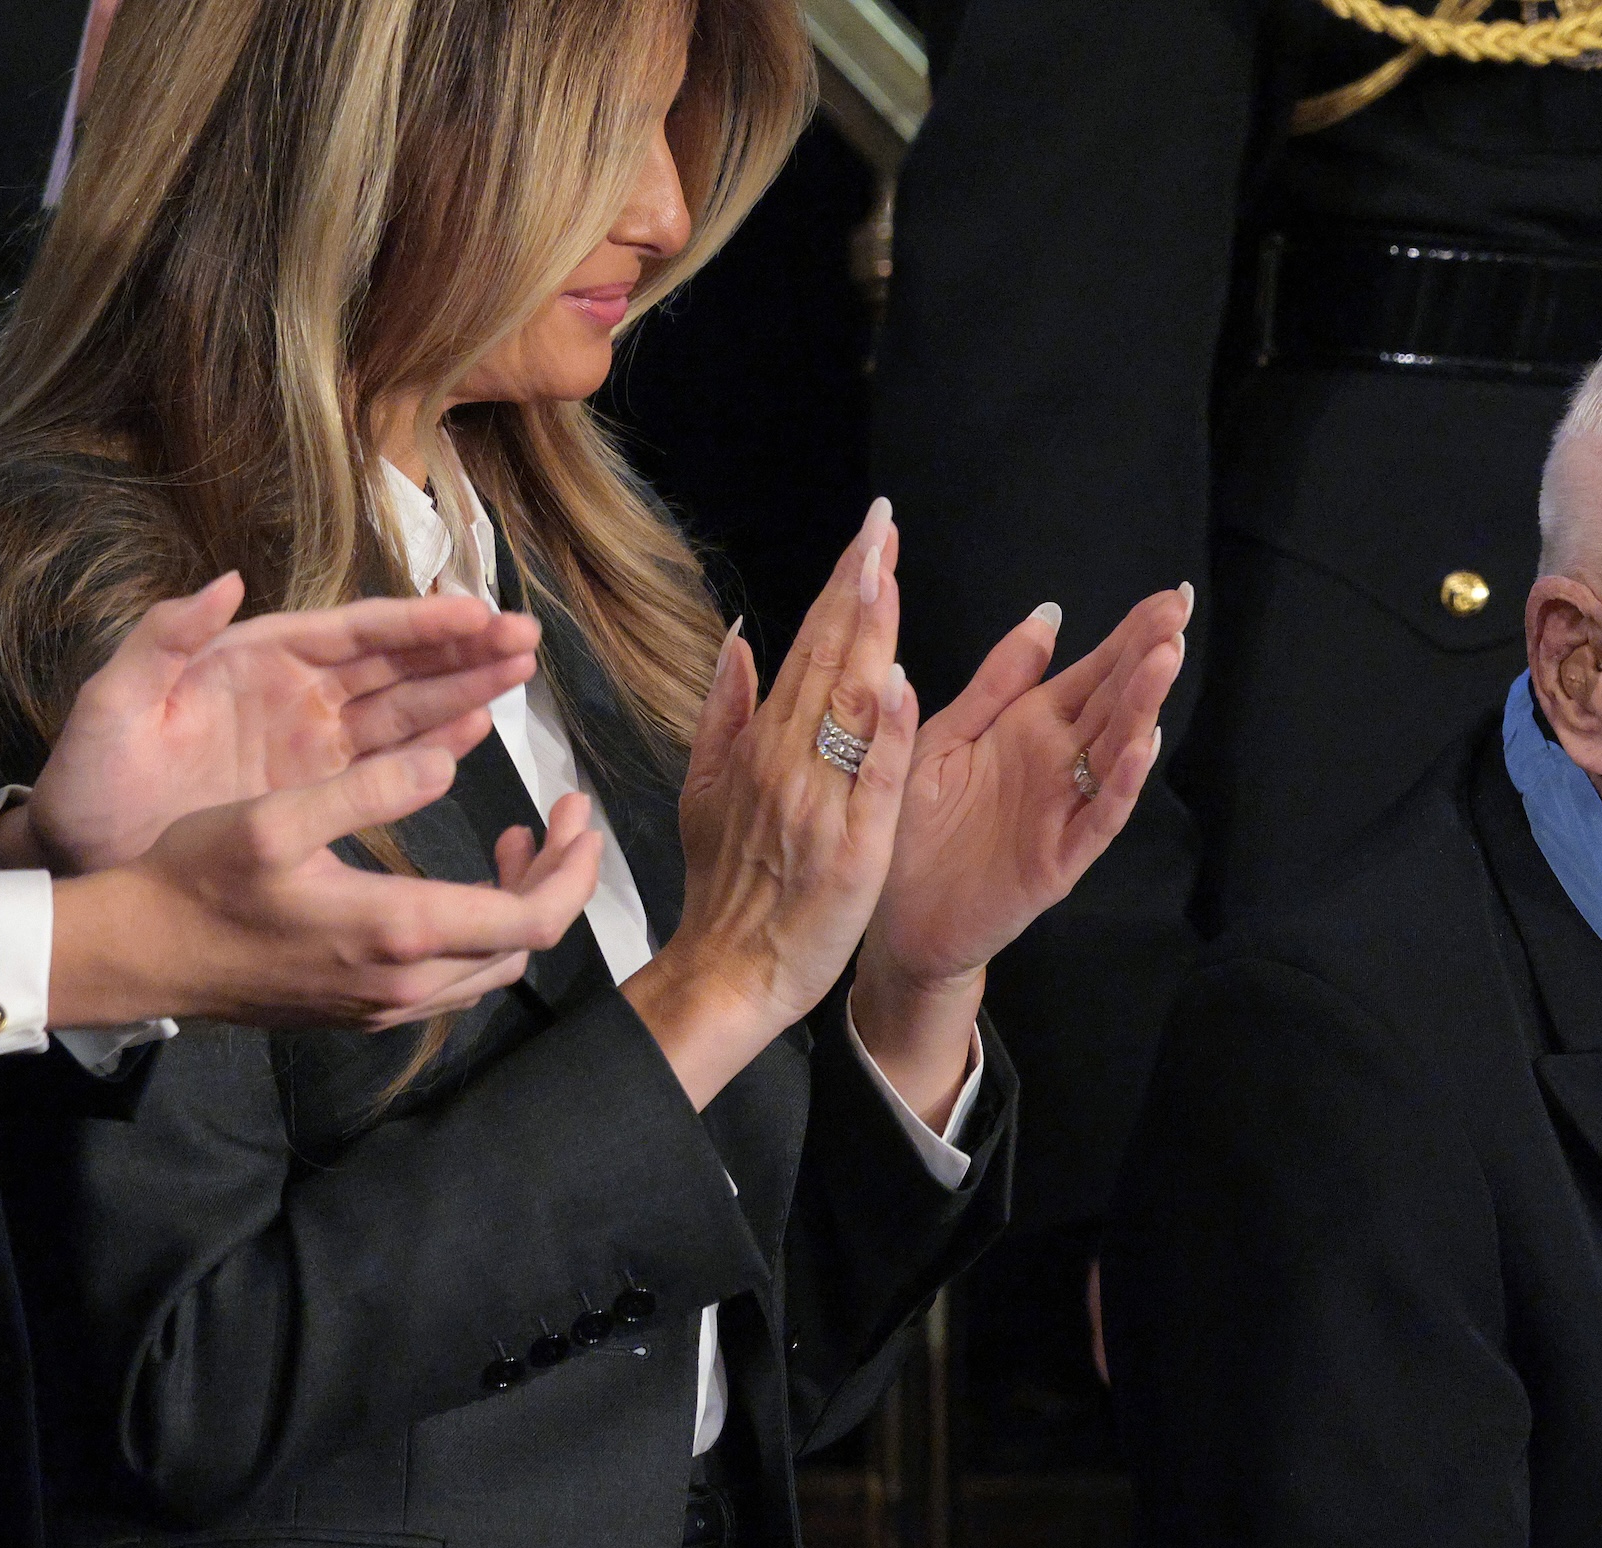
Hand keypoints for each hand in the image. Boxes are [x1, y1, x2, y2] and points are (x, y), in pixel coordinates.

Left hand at [0, 575, 542, 874]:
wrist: (88, 859)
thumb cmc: (92, 779)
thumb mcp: (113, 702)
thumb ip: (164, 638)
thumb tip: (225, 582)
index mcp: (255, 659)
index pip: (353, 631)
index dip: (417, 621)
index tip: (475, 612)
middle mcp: (297, 695)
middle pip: (395, 663)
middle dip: (462, 649)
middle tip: (525, 637)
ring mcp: (316, 745)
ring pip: (406, 709)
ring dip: (463, 691)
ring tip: (520, 673)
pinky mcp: (324, 793)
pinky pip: (392, 763)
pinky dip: (437, 747)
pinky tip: (477, 732)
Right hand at [48, 745, 603, 1031]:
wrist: (142, 954)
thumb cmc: (199, 879)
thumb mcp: (278, 817)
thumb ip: (369, 789)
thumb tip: (449, 764)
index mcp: (401, 928)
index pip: (536, 916)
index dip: (576, 868)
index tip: (579, 813)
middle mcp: (407, 980)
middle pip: (528, 942)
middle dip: (559, 879)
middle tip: (559, 820)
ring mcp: (387, 1005)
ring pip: (494, 965)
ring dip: (520, 906)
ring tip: (513, 842)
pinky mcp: (367, 1011)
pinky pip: (454, 979)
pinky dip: (478, 930)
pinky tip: (455, 886)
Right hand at [626, 501, 914, 1108]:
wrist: (730, 970)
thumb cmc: (727, 887)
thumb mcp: (704, 791)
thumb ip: (724, 713)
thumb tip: (740, 639)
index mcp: (761, 743)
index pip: (808, 646)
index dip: (841, 586)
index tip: (867, 534)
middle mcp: (788, 759)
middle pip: (829, 657)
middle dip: (858, 584)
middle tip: (883, 523)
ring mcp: (820, 799)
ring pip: (848, 701)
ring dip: (870, 631)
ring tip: (886, 567)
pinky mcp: (853, 846)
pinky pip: (873, 778)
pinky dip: (883, 730)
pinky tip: (896, 679)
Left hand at [852, 586, 1191, 1121]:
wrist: (897, 919)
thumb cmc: (917, 828)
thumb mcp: (949, 734)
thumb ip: (999, 681)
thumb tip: (1049, 616)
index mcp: (1031, 728)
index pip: (1094, 672)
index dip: (1131, 633)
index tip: (1171, 594)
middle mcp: (1058, 765)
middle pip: (1114, 701)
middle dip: (1149, 655)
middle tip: (1182, 609)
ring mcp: (1063, 812)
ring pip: (1115, 752)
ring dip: (1143, 706)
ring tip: (1166, 659)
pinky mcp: (1057, 861)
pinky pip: (1096, 820)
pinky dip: (1120, 785)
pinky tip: (1141, 747)